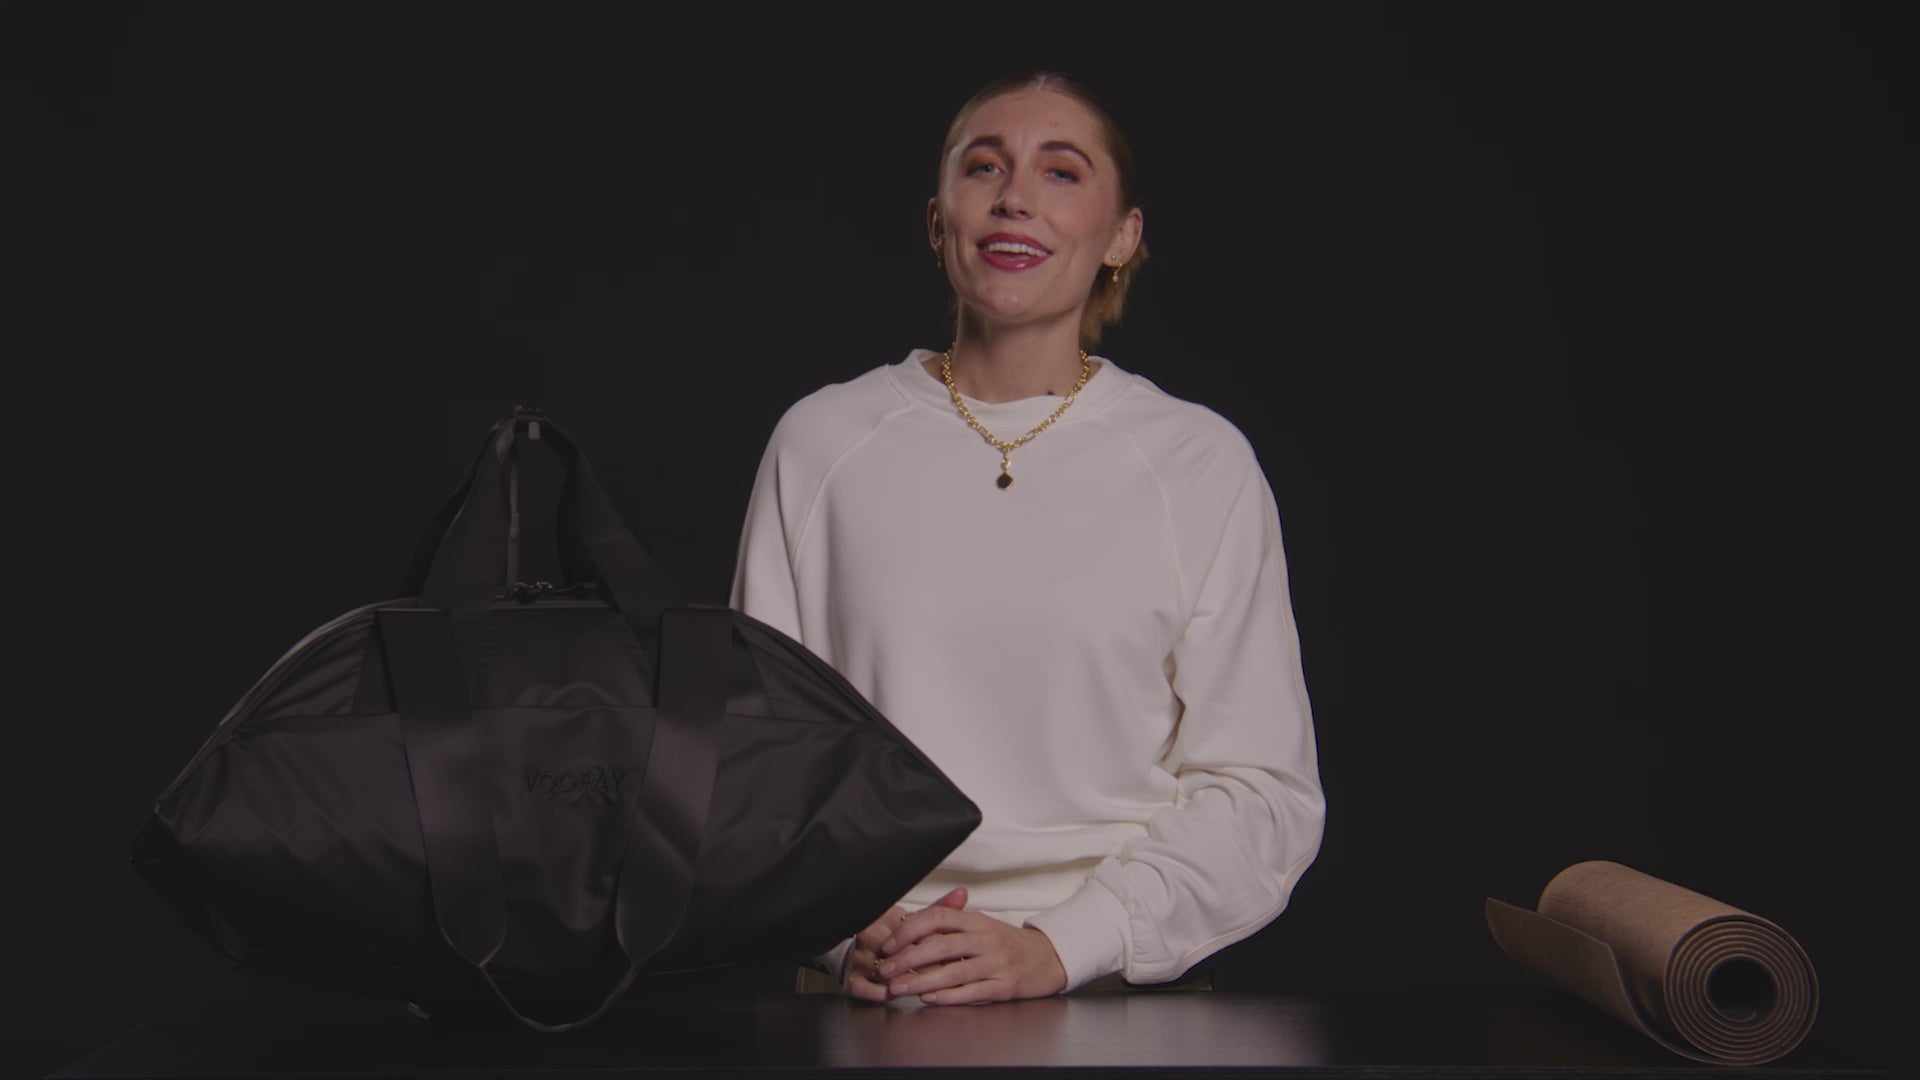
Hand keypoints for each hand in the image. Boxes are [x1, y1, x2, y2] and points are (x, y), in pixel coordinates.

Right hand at [842, 887, 967, 1001]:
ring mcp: (860, 956)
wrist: (846, 940)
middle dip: (929, 968)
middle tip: (949, 977)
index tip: (956, 958)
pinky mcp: (850, 976)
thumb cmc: (885, 932)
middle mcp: (873, 936)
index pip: (918, 933)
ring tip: (926, 990)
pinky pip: (864, 987)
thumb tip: (962, 894)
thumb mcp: (911, 919)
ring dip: (906, 982)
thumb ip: (938, 909)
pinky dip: (881, 992)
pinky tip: (893, 994)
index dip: (940, 948)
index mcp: (889, 918)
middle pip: (905, 953)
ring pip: (887, 971)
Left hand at [877, 887, 1068, 1004]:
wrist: (1047, 957)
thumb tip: (911, 922)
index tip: (889, 944)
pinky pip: (973, 991)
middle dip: (909, 959)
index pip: (938, 917)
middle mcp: (986, 939)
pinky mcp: (1005, 986)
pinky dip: (949, 996)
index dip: (910, 930)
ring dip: (922, 981)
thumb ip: (949, 922)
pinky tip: (929, 998)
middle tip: (886, 969)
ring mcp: (997, 963)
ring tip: (899, 988)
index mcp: (976, 921)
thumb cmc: (1007, 942)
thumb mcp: (980, 925)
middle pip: (942, 946)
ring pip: (954, 972)